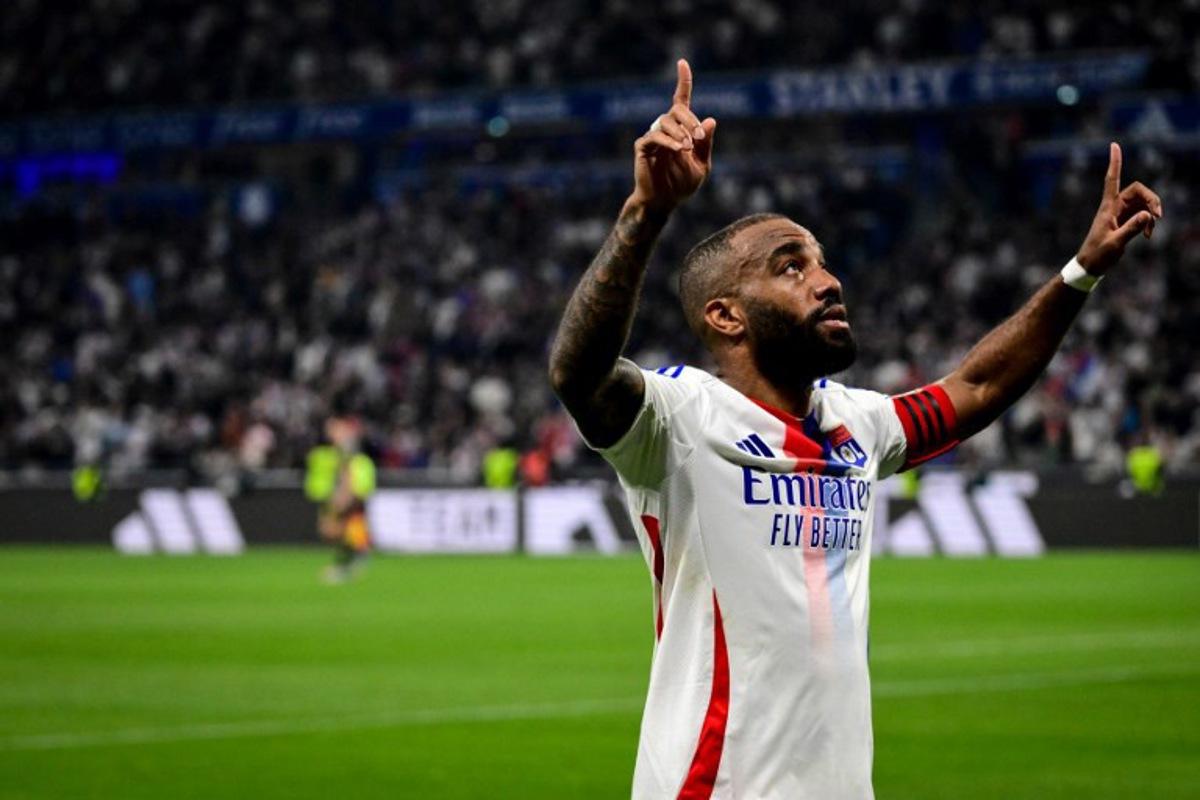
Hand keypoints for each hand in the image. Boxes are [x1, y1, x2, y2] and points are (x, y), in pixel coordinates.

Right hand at [629, 59, 716, 213]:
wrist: (664, 203)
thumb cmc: (682, 185)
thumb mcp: (702, 165)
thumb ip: (706, 144)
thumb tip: (710, 120)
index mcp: (681, 130)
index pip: (681, 100)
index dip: (683, 81)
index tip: (682, 62)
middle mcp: (666, 129)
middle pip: (676, 110)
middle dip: (690, 120)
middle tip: (699, 137)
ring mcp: (653, 137)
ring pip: (665, 122)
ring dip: (680, 133)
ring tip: (687, 148)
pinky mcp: (642, 147)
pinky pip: (655, 137)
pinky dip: (668, 141)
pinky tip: (678, 150)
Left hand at [1075, 142, 1162, 274]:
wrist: (1090, 267)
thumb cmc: (1097, 255)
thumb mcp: (1115, 243)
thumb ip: (1132, 229)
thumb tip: (1148, 215)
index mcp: (1107, 208)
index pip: (1111, 180)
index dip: (1115, 163)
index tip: (1114, 145)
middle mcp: (1114, 207)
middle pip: (1138, 190)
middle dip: (1152, 199)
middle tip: (1159, 215)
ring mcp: (1121, 214)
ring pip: (1143, 203)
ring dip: (1152, 213)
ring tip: (1152, 231)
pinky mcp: (1125, 221)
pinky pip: (1143, 215)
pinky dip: (1149, 223)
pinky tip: (1149, 235)